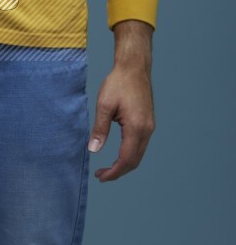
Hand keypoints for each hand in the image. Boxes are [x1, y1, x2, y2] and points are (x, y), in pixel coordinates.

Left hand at [88, 41, 155, 182]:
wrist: (134, 68)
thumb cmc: (118, 83)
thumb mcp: (104, 105)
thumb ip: (99, 129)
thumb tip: (93, 149)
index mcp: (136, 128)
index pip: (126, 159)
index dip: (113, 172)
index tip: (100, 176)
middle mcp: (147, 130)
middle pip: (134, 161)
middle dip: (118, 171)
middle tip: (101, 175)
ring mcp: (150, 127)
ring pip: (138, 154)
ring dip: (124, 164)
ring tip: (107, 168)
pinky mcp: (148, 123)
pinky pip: (140, 145)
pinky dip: (129, 154)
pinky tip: (118, 153)